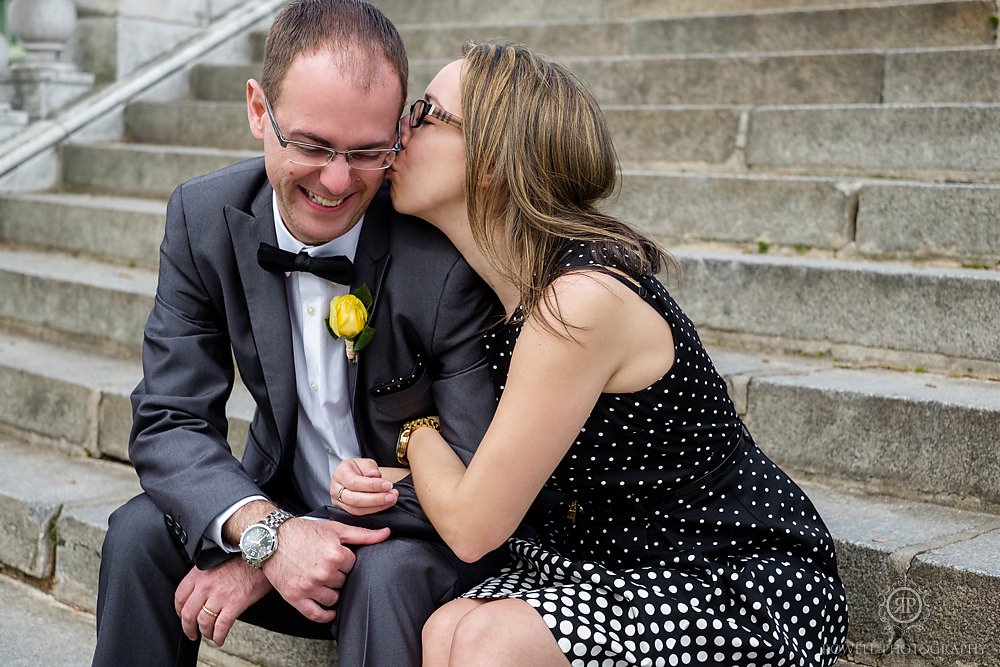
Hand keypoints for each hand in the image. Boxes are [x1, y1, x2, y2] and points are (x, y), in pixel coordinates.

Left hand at [175, 556, 271, 646]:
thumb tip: (200, 591)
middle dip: (188, 628)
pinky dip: (218, 636)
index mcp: (200, 574)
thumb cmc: (243, 557)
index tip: (182, 616)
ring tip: (209, 635)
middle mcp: (206, 585)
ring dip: (205, 633)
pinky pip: (221, 626)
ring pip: (203, 622)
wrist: (262, 555)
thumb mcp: (216, 560)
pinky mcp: (234, 604)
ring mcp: (219, 595)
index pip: (180, 596)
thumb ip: (205, 575)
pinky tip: (220, 639)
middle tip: (191, 633)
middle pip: (188, 613)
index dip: (179, 610)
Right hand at [262, 518, 389, 622]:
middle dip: (338, 576)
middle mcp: (324, 573)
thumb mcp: (335, 529)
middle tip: (326, 566)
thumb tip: (387, 534)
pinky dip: (326, 614)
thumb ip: (363, 535)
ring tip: (322, 580)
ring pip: (333, 598)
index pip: (353, 566)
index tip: (336, 556)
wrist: (270, 538)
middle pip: (343, 582)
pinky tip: (329, 610)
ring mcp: (309, 587)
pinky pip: (317, 615)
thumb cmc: (304, 531)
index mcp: (336, 555)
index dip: (345, 561)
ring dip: (331, 591)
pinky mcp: (295, 597)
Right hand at [330, 458, 398, 515]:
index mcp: (340, 473)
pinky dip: (373, 511)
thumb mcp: (365, 462)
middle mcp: (336, 489)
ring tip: (391, 500)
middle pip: (354, 500)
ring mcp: (338, 502)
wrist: (350, 475)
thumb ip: (369, 468)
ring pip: (356, 510)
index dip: (372, 486)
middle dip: (376, 499)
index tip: (388, 485)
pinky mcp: (344, 511)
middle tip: (392, 496)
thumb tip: (375, 476)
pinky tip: (383, 506)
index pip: (355, 483)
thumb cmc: (357, 468)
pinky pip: (358, 515)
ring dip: (377, 507)